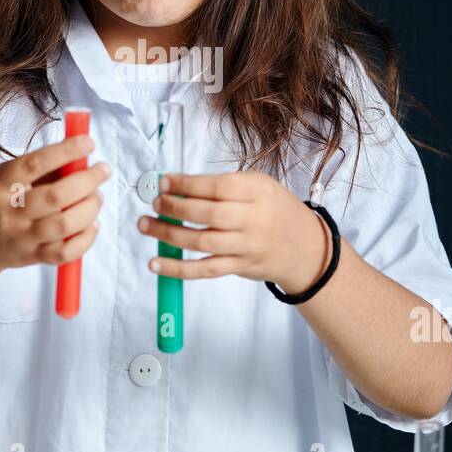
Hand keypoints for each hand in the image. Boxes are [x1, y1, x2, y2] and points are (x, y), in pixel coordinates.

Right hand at [0, 133, 109, 272]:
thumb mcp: (1, 175)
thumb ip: (37, 167)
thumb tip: (79, 153)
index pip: (35, 164)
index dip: (66, 152)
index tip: (88, 143)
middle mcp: (7, 213)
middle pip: (56, 196)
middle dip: (87, 180)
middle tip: (102, 170)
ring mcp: (20, 238)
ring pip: (64, 225)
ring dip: (90, 208)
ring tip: (97, 196)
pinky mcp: (31, 258)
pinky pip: (65, 252)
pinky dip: (86, 238)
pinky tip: (92, 224)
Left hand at [136, 171, 329, 292]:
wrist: (305, 248)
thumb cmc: (275, 210)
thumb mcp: (259, 187)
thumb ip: (223, 186)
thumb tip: (177, 186)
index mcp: (259, 191)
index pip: (218, 187)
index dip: (187, 184)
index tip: (164, 182)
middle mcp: (254, 219)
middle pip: (209, 214)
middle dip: (175, 208)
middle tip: (155, 203)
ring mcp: (246, 246)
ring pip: (203, 242)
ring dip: (169, 234)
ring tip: (146, 224)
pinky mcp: (239, 268)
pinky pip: (204, 269)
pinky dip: (177, 268)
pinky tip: (156, 263)